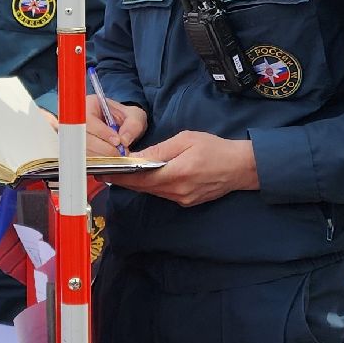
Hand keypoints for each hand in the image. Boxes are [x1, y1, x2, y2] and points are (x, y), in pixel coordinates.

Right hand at [84, 101, 146, 156]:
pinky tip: (110, 159)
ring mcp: (78, 135)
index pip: (89, 119)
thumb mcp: (135, 116)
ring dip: (102, 155)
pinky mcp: (80, 148)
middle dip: (103, 148)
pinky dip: (99, 160)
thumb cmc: (126, 118)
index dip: (102, 132)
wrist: (123, 127)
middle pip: (83, 136)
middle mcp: (80, 119)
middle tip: (120, 152)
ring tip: (117, 155)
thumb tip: (124, 140)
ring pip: (84, 149)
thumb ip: (133, 125)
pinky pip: (85, 157)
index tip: (117, 141)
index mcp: (91, 105)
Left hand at [105, 130, 256, 205]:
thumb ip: (159, 151)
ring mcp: (181, 199)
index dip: (119, 175)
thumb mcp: (186, 140)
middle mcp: (177, 191)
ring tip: (121, 172)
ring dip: (136, 182)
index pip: (139, 177)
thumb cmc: (214, 148)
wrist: (241, 168)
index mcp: (176, 173)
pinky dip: (151, 185)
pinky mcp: (186, 202)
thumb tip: (135, 157)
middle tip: (105, 171)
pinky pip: (162, 194)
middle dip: (123, 179)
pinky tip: (146, 176)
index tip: (102, 170)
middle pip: (142, 187)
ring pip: (151, 192)